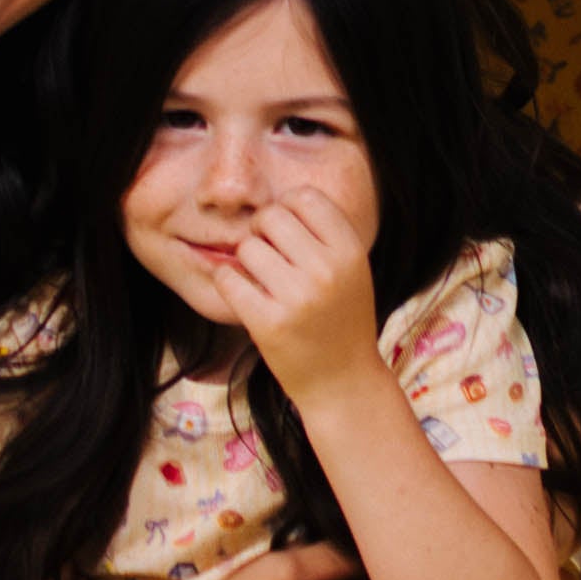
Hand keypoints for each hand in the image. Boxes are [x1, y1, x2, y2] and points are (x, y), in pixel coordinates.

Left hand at [184, 172, 385, 403]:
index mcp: (350, 252)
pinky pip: (228, 278)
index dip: (288, 207)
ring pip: (247, 246)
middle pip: (271, 216)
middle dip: (261, 230)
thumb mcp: (351, 271)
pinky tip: (243, 294)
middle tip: (267, 254)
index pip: (305, 197)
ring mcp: (297, 298)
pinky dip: (229, 282)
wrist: (343, 382)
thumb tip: (278, 201)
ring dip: (246, 261)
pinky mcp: (268, 323)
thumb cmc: (341, 320)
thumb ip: (324, 234)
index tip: (285, 229)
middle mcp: (326, 271)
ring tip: (262, 281)